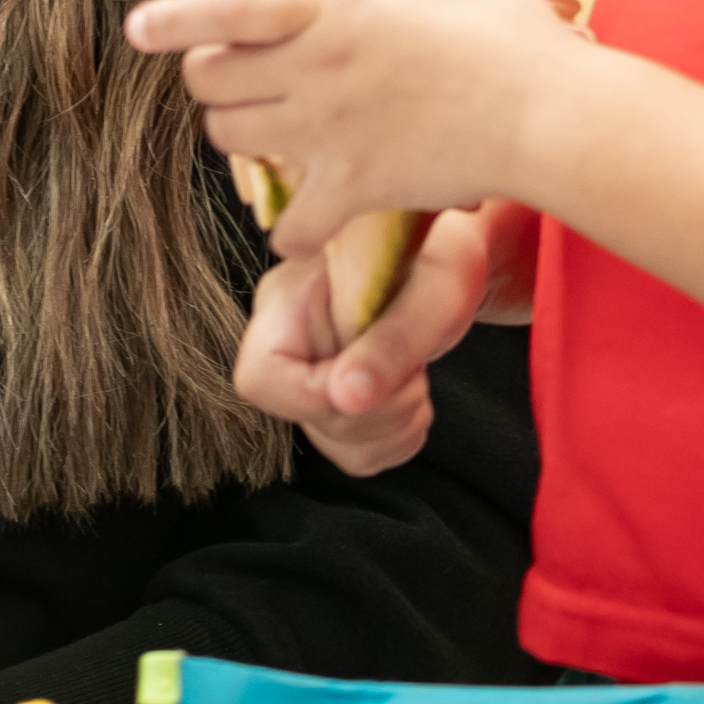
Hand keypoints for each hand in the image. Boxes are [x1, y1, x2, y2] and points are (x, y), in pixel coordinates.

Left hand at [127, 0, 588, 251]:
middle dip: (214, 85)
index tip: (138, 28)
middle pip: (209, 83)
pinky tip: (300, 227)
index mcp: (334, 5)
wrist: (548, 113)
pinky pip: (288, 224)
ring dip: (242, 141)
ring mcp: (327, 129)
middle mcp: (314, 65)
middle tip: (241, 87)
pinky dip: (288, 231)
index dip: (173, 19)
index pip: (225, 8)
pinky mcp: (354, 187)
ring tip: (269, 140)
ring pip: (231, 141)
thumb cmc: (520, 38)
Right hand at [233, 203, 535, 474]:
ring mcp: (309, 378)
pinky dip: (398, 438)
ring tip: (414, 373)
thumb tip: (346, 397)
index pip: (260, 377)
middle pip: (305, 420)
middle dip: (377, 410)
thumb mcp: (434, 286)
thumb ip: (391, 340)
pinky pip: (360, 455)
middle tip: (414, 370)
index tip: (369, 379)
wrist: (443, 249)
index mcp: (288, 299)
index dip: (312, 397)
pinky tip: (409, 393)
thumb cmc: (438, 251)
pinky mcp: (337, 404)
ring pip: (335, 445)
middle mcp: (287, 342)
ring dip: (392, 426)